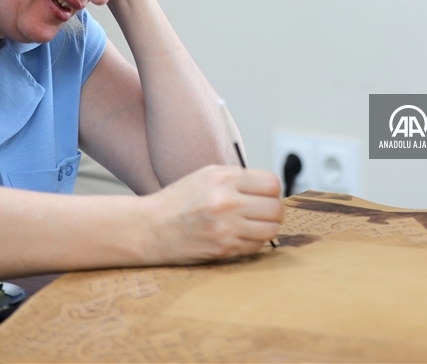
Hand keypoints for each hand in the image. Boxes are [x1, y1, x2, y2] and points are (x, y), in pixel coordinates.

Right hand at [139, 165, 282, 262]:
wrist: (150, 229)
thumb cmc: (178, 201)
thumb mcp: (206, 176)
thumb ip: (238, 178)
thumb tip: (269, 189)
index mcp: (224, 179)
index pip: (272, 184)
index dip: (272, 191)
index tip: (265, 195)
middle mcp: (227, 203)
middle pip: (276, 209)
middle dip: (273, 211)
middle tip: (262, 212)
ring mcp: (226, 228)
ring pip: (270, 230)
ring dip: (266, 228)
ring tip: (252, 225)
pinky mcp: (223, 250)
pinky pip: (256, 247)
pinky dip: (253, 242)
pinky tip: (239, 236)